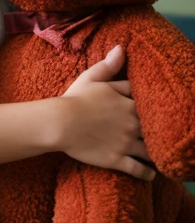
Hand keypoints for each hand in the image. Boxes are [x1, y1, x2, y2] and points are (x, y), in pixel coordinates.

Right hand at [60, 45, 155, 180]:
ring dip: (156, 153)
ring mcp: (126, 143)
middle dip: (157, 130)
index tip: (153, 109)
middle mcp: (131, 123)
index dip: (150, 106)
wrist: (61, 123)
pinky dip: (147, 173)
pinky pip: (139, 170)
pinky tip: (151, 174)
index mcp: (126, 102)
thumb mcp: (90, 77)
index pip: (146, 103)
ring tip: (160, 156)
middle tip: (161, 134)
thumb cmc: (74, 99)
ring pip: (150, 151)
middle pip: (153, 127)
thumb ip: (108, 65)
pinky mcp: (118, 160)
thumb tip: (121, 48)